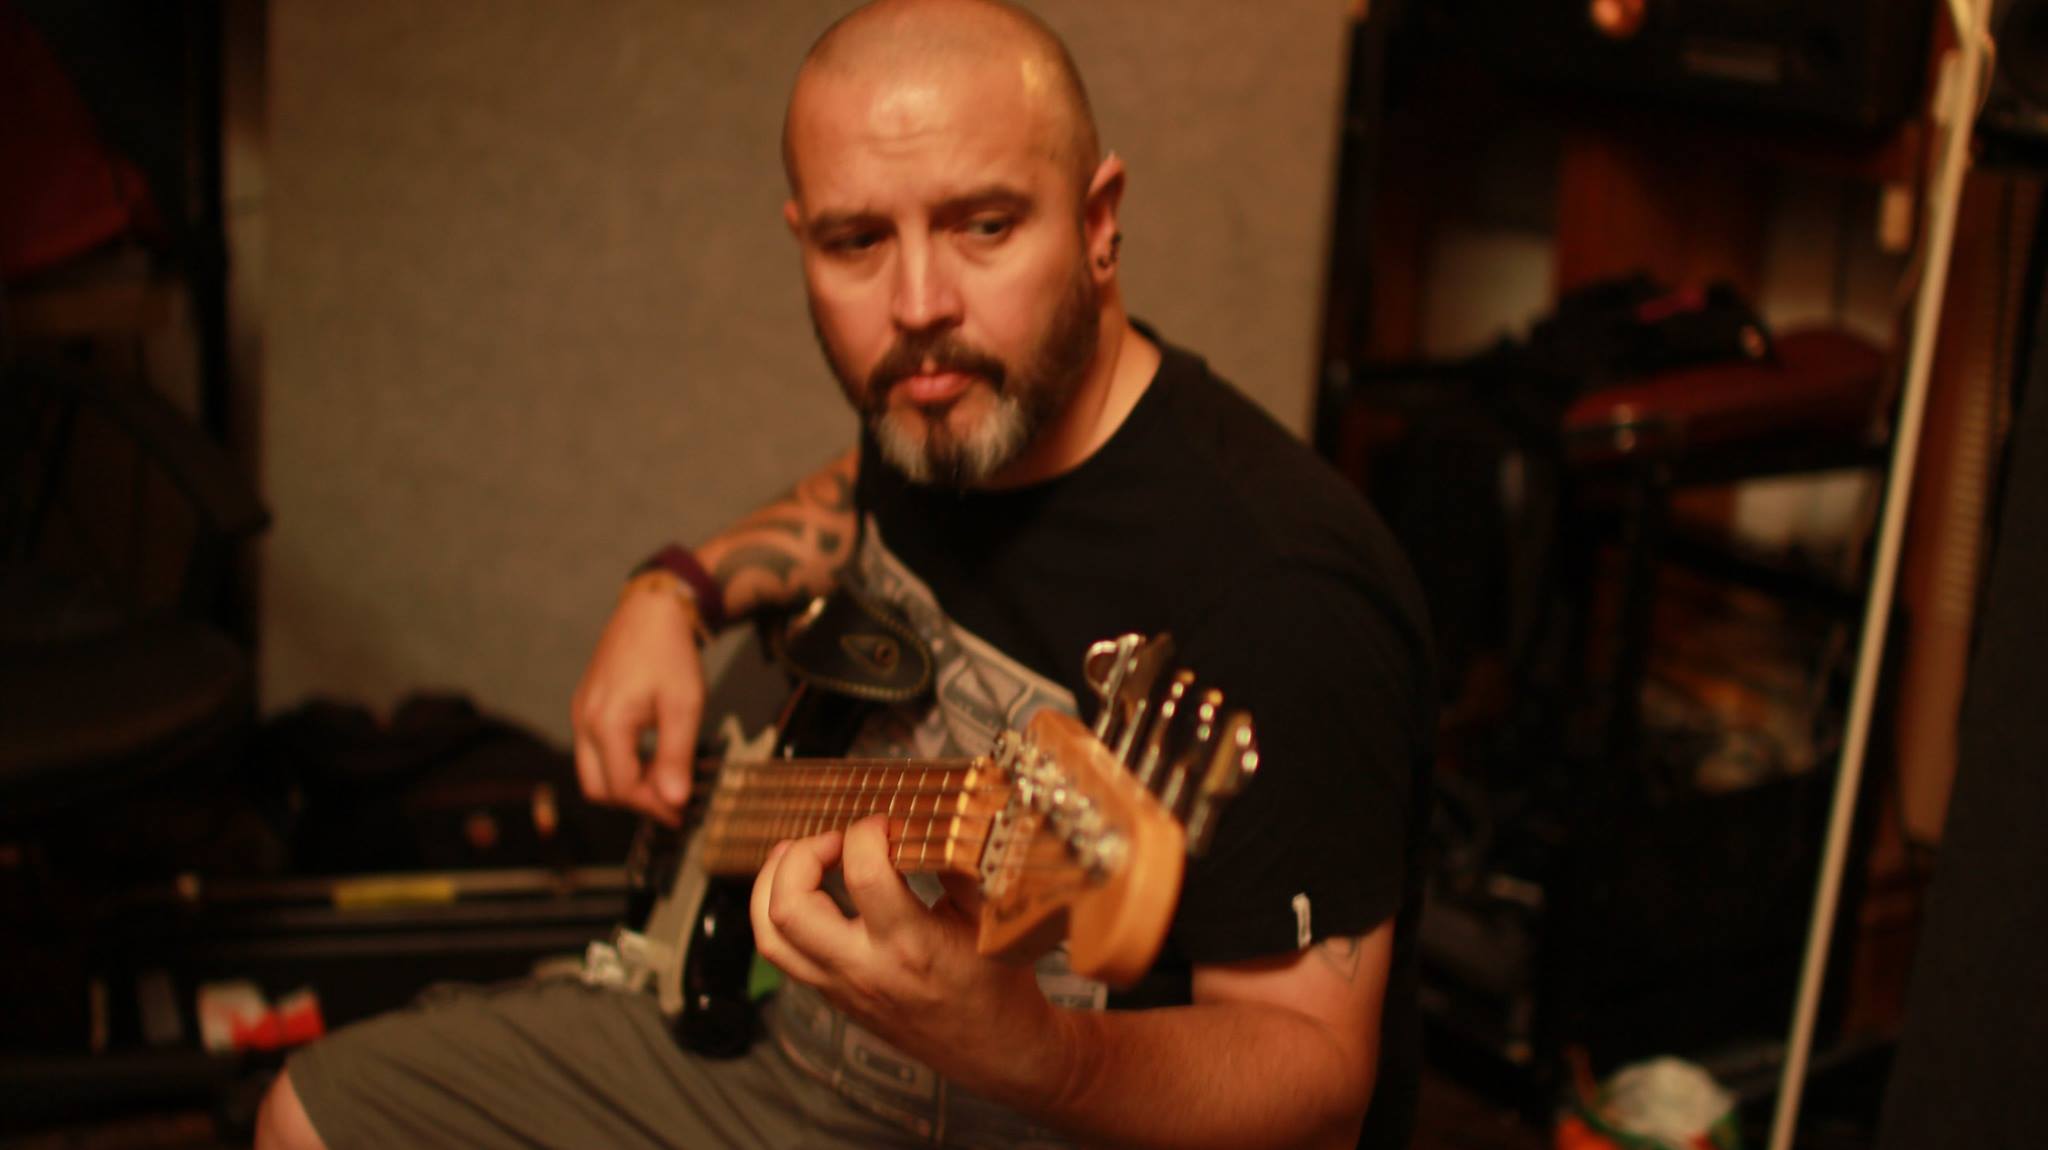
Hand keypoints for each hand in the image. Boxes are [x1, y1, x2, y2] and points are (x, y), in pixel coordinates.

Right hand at [569, 571, 704, 824]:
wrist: (652, 609)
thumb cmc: (670, 652)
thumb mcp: (684, 706)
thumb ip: (675, 756)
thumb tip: (673, 801)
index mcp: (606, 723)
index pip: (623, 788)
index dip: (652, 807)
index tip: (681, 813)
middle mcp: (584, 721)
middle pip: (599, 788)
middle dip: (634, 801)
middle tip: (670, 801)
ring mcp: (581, 712)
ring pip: (593, 771)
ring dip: (626, 783)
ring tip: (664, 778)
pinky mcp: (585, 705)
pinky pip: (594, 749)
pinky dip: (618, 763)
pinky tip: (649, 756)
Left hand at [750, 816, 1074, 1102]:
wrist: (993, 1048)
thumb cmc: (996, 982)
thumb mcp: (989, 916)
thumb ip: (958, 866)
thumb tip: (933, 820)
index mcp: (911, 944)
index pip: (863, 873)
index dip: (866, 831)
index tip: (884, 824)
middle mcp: (866, 969)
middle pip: (791, 907)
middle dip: (801, 855)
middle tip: (834, 839)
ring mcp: (843, 987)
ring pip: (770, 936)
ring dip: (770, 886)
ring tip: (793, 856)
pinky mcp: (835, 996)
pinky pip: (783, 954)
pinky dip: (779, 914)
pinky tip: (801, 890)